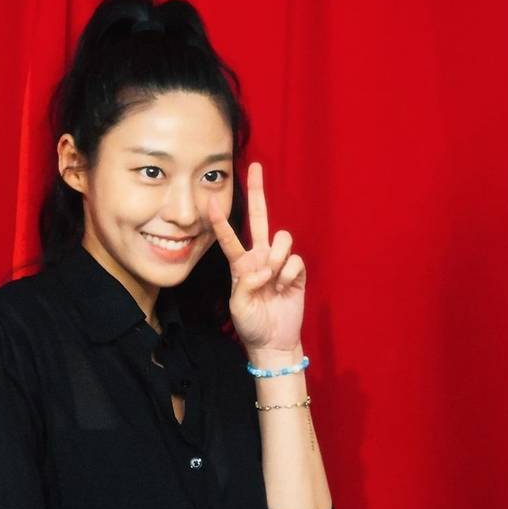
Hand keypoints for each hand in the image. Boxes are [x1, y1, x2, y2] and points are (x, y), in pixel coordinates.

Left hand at [208, 161, 306, 354]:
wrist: (273, 341)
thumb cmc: (250, 323)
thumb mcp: (238, 306)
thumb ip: (245, 285)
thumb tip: (263, 269)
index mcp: (240, 263)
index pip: (228, 237)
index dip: (220, 220)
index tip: (211, 200)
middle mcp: (259, 256)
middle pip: (260, 217)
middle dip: (258, 191)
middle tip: (256, 167)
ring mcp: (278, 262)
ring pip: (281, 237)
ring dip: (277, 257)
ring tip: (273, 279)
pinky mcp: (296, 271)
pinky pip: (295, 260)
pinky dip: (289, 274)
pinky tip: (284, 288)